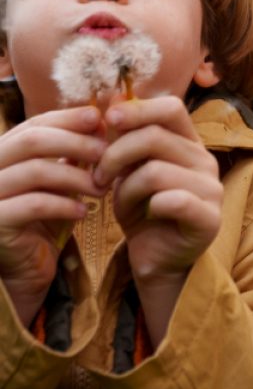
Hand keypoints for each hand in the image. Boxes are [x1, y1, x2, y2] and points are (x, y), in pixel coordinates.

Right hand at [0, 106, 105, 325]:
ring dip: (76, 176)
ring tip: (102, 187)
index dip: (67, 119)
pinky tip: (84, 212)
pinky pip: (33, 205)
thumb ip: (71, 153)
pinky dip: (63, 205)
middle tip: (106, 152)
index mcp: (2, 153)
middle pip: (32, 140)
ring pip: (35, 171)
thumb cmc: (42, 220)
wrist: (24, 270)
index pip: (33, 124)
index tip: (99, 118)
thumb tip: (100, 120)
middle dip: (75, 142)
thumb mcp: (58, 181)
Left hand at [93, 96, 222, 343]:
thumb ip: (125, 140)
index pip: (171, 107)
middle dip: (115, 154)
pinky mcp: (210, 218)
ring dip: (125, 188)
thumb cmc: (142, 211)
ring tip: (118, 203)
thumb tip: (108, 101)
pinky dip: (150, 206)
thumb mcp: (128, 170)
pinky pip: (174, 201)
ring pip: (156, 170)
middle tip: (97, 176)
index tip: (107, 120)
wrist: (157, 258)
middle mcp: (205, 160)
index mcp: (189, 142)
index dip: (137, 109)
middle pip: (155, 136)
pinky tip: (146, 215)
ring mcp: (212, 189)